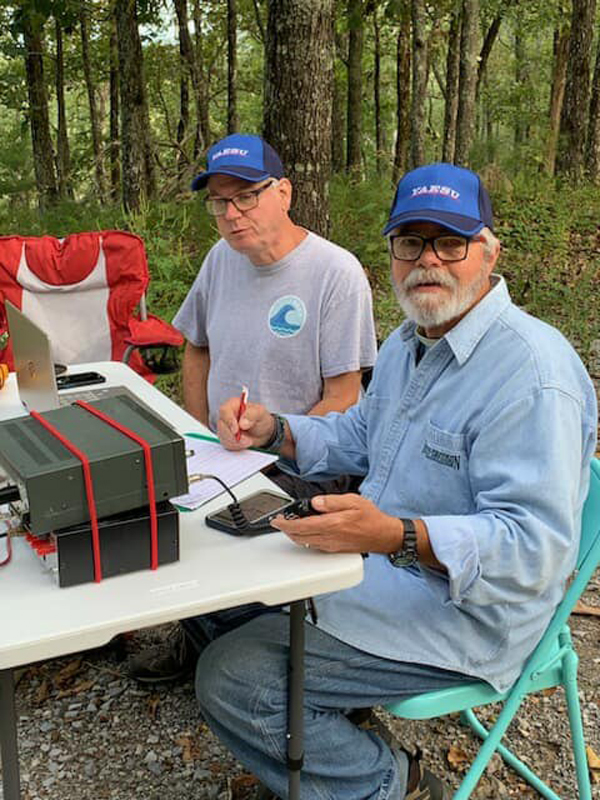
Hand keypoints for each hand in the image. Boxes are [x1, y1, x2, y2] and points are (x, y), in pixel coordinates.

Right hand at [218, 398, 274, 450]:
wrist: (263, 432)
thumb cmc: (261, 419)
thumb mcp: (261, 413)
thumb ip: (252, 415)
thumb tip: (242, 423)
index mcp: (233, 404)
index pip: (224, 411)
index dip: (229, 421)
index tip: (236, 430)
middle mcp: (226, 415)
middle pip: (222, 426)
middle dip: (234, 436)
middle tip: (248, 440)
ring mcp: (224, 427)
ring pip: (223, 436)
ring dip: (236, 442)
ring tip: (249, 441)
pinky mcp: (225, 437)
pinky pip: (226, 444)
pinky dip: (236, 446)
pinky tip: (244, 444)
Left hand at [271, 493, 402, 553]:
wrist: (383, 535)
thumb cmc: (371, 518)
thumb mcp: (353, 501)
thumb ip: (332, 501)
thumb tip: (316, 502)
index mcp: (332, 524)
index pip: (302, 526)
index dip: (286, 524)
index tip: (277, 520)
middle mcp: (329, 537)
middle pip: (299, 536)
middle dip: (286, 530)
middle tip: (279, 522)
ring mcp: (331, 545)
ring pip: (305, 543)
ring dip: (293, 535)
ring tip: (288, 526)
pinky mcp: (334, 549)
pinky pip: (313, 545)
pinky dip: (303, 539)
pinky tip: (303, 533)